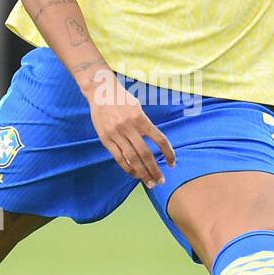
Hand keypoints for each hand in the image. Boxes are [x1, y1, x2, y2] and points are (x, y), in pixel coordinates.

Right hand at [86, 73, 175, 188]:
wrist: (101, 92)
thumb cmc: (122, 100)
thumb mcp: (138, 108)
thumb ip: (145, 125)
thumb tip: (157, 144)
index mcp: (141, 119)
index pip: (159, 139)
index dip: (168, 153)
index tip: (172, 163)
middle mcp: (129, 127)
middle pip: (145, 153)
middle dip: (155, 169)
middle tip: (161, 181)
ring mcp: (116, 134)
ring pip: (132, 158)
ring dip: (142, 173)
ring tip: (149, 182)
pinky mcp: (106, 139)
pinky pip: (119, 158)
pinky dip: (128, 168)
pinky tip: (135, 174)